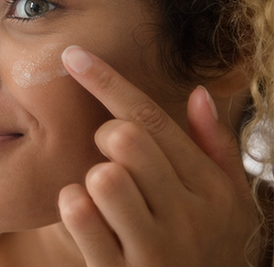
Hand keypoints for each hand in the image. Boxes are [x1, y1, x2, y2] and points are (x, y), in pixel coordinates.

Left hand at [57, 46, 260, 266]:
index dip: (108, 82)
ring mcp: (154, 248)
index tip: (73, 55)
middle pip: (125, 138)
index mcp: (212, 189)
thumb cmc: (207, 250)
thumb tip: (198, 93)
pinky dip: (72, 206)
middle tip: (110, 159)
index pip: (152, 119)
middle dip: (105, 138)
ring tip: (106, 200)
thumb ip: (215, 148)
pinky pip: (79, 215)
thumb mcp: (229, 204)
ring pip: (102, 175)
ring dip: (91, 179)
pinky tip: (86, 218)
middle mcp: (188, 215)